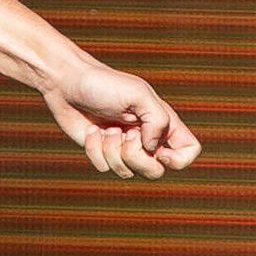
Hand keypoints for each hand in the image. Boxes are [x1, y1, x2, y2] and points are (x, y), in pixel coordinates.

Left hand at [40, 60, 201, 179]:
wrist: (66, 83)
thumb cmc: (104, 84)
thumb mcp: (138, 95)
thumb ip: (157, 120)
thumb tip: (153, 149)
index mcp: (163, 123)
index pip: (189, 151)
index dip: (179, 160)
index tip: (158, 150)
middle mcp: (146, 138)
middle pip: (156, 171)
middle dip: (136, 157)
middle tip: (125, 133)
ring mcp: (123, 147)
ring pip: (127, 172)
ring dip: (112, 150)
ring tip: (106, 128)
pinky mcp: (100, 152)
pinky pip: (104, 167)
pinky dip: (95, 149)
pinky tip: (91, 131)